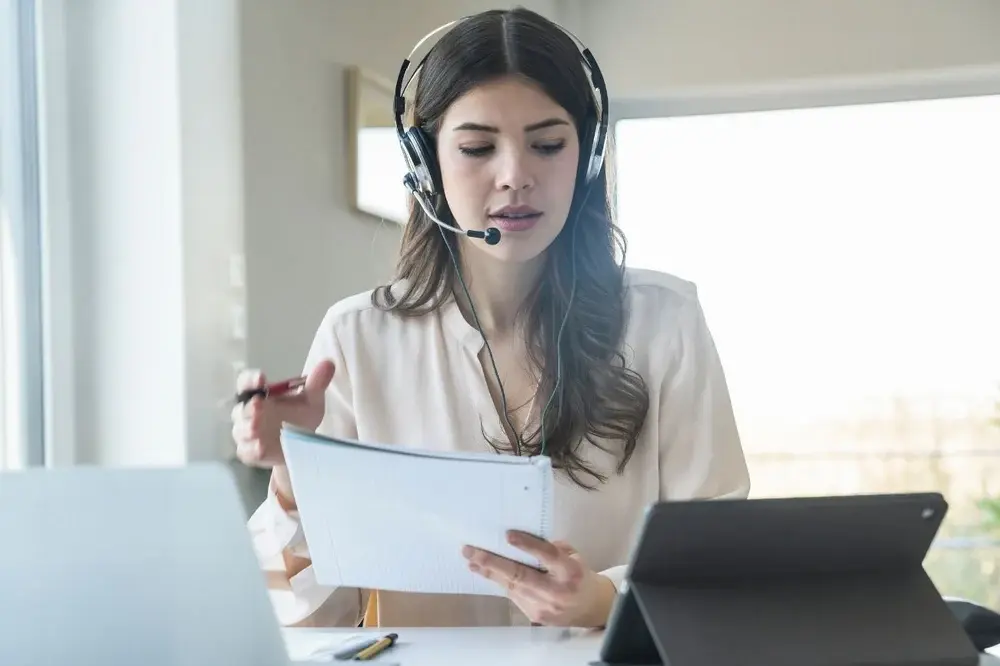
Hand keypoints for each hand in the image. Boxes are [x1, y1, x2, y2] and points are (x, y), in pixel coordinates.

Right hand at [230, 359, 334, 467]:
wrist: (301, 446)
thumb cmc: (300, 417)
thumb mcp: (311, 399)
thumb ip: (317, 382)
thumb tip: (328, 363)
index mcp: (260, 394)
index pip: (247, 382)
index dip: (250, 379)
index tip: (261, 378)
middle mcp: (248, 412)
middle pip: (242, 408)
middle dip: (249, 407)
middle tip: (258, 404)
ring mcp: (246, 433)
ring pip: (241, 430)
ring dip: (247, 429)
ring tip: (256, 428)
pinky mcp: (249, 452)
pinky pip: (246, 451)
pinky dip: (251, 450)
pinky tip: (260, 448)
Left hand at [462, 531, 618, 627]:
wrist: (591, 609)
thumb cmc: (580, 576)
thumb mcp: (573, 556)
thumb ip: (551, 548)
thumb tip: (522, 540)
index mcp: (571, 571)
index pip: (547, 556)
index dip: (528, 546)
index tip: (507, 536)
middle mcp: (557, 592)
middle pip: (521, 576)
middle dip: (492, 563)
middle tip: (471, 551)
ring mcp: (544, 607)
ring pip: (511, 587)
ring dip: (489, 573)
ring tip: (470, 560)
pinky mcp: (534, 616)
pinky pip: (513, 595)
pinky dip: (499, 582)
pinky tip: (485, 572)